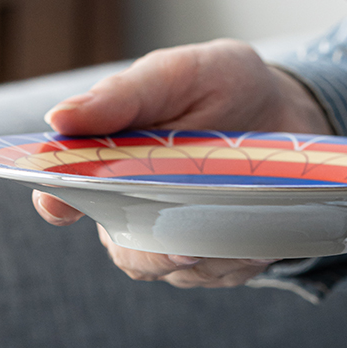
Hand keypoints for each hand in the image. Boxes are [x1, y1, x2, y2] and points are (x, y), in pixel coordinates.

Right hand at [33, 39, 329, 286]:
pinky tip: (258, 229)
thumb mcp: (176, 74)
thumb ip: (124, 95)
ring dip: (207, 252)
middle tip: (182, 245)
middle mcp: (133, 205)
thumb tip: (59, 118)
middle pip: (122, 248)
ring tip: (241, 218)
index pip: (64, 191)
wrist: (288, 108)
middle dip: (151, 250)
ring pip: (174, 268)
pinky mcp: (216, 256)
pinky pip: (220, 273)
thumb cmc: (222, 84)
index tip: (61, 203)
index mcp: (108, 159)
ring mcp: (173, 236)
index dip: (58, 201)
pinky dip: (240, 256)